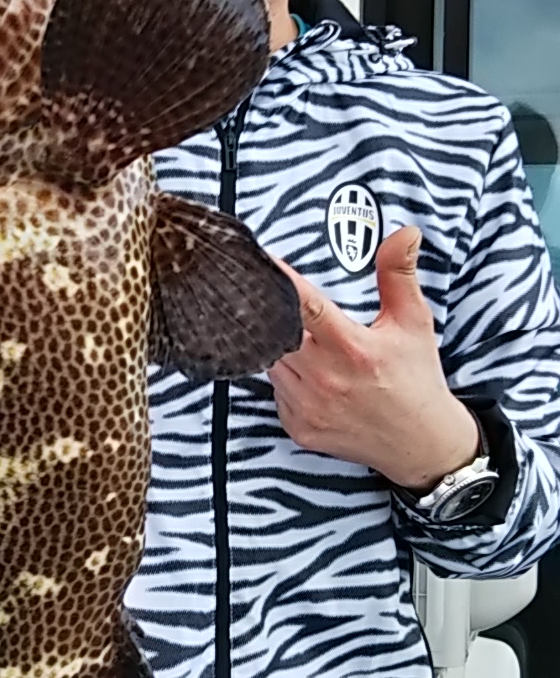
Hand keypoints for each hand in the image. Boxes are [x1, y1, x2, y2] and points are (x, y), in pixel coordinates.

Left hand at [268, 226, 479, 491]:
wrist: (420, 444)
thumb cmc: (417, 379)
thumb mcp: (413, 322)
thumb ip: (399, 275)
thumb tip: (404, 233)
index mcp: (351, 349)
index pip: (303, 306)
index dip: (278, 281)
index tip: (259, 261)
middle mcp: (325, 380)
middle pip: (275, 333)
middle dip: (272, 313)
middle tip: (271, 297)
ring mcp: (308, 407)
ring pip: (270, 361)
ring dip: (277, 346)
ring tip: (302, 340)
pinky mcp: (298, 427)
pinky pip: (275, 391)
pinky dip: (284, 377)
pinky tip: (308, 374)